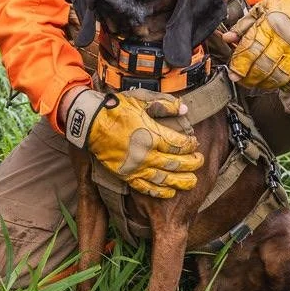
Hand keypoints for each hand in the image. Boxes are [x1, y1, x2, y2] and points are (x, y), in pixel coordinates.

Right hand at [63, 88, 203, 197]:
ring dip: (180, 181)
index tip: (195, 143)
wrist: (90, 122)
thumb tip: (185, 109)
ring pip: (164, 179)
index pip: (179, 145)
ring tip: (192, 181)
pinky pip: (145, 187)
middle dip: (192, 164)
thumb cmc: (116, 109)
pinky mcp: (126, 174)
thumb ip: (164, 104)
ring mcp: (136, 166)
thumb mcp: (141, 99)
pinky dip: (159, 191)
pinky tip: (169, 191)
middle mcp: (146, 153)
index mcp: (151, 134)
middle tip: (199, 162)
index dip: (191, 145)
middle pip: (176, 164)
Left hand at [228, 0, 289, 91]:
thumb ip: (244, 24)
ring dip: (266, 84)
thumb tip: (227, 38)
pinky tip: (280, 84)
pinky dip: (287, 87)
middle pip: (262, 66)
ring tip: (259, 84)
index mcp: (271, 24)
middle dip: (249, 78)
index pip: (250, 50)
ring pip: (279, 76)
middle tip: (243, 82)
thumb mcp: (265, 8)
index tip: (233, 73)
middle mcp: (286, 39)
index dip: (239, 65)